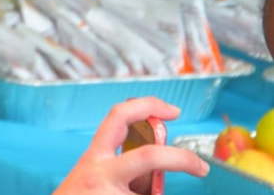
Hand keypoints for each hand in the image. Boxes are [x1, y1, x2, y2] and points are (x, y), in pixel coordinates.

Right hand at [53, 97, 208, 193]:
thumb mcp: (93, 177)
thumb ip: (118, 167)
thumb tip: (155, 165)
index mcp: (95, 158)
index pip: (120, 117)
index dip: (148, 106)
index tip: (172, 110)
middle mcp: (100, 174)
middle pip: (148, 157)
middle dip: (180, 158)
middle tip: (201, 166)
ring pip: (150, 193)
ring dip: (151, 194)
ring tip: (141, 192)